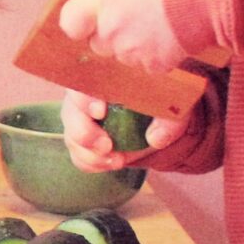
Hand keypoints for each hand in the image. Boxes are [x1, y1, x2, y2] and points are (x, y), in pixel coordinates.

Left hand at [56, 0, 185, 73]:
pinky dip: (154, 54)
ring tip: (153, 21)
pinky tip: (167, 35)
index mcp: (97, 4)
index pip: (69, 24)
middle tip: (132, 14)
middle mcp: (109, 31)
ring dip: (131, 45)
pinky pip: (145, 65)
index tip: (91, 16)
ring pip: (121, 55)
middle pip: (97, 43)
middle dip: (109, 33)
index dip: (78, 22)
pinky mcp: (153, 65)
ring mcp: (130, 51)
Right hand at [61, 88, 189, 172]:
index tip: (100, 112)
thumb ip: (168, 119)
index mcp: (104, 79)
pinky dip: (93, 164)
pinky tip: (112, 163)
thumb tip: (155, 138)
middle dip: (84, 133)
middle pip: (70, 112)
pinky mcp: (83, 143)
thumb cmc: (162, 101)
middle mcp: (86, 98)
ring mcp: (81, 121)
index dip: (85, 99)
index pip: (85, 83)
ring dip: (91, 154)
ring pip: (71, 137)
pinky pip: (78, 156)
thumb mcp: (173, 107)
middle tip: (106, 146)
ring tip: (117, 161)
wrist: (158, 119)